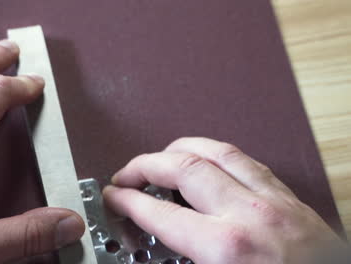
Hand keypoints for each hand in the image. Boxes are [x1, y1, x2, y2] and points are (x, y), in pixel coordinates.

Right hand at [104, 137, 346, 263]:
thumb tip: (161, 253)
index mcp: (227, 247)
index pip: (161, 213)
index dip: (129, 200)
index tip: (115, 195)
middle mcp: (248, 214)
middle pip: (183, 168)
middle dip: (146, 165)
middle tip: (128, 173)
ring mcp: (272, 201)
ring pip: (217, 152)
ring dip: (181, 149)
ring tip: (161, 156)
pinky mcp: (289, 198)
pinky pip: (246, 161)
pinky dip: (217, 154)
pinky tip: (208, 160)